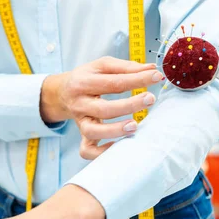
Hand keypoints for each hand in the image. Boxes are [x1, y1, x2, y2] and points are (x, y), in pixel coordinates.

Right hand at [40, 56, 163, 159]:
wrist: (62, 93)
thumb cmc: (87, 78)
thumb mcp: (101, 66)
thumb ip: (125, 67)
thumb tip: (151, 68)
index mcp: (83, 83)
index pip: (113, 82)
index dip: (137, 80)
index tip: (157, 77)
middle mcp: (79, 104)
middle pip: (103, 109)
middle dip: (129, 105)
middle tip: (150, 99)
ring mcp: (80, 121)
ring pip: (93, 132)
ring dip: (115, 131)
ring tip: (134, 126)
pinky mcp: (82, 135)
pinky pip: (87, 150)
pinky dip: (101, 152)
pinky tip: (118, 145)